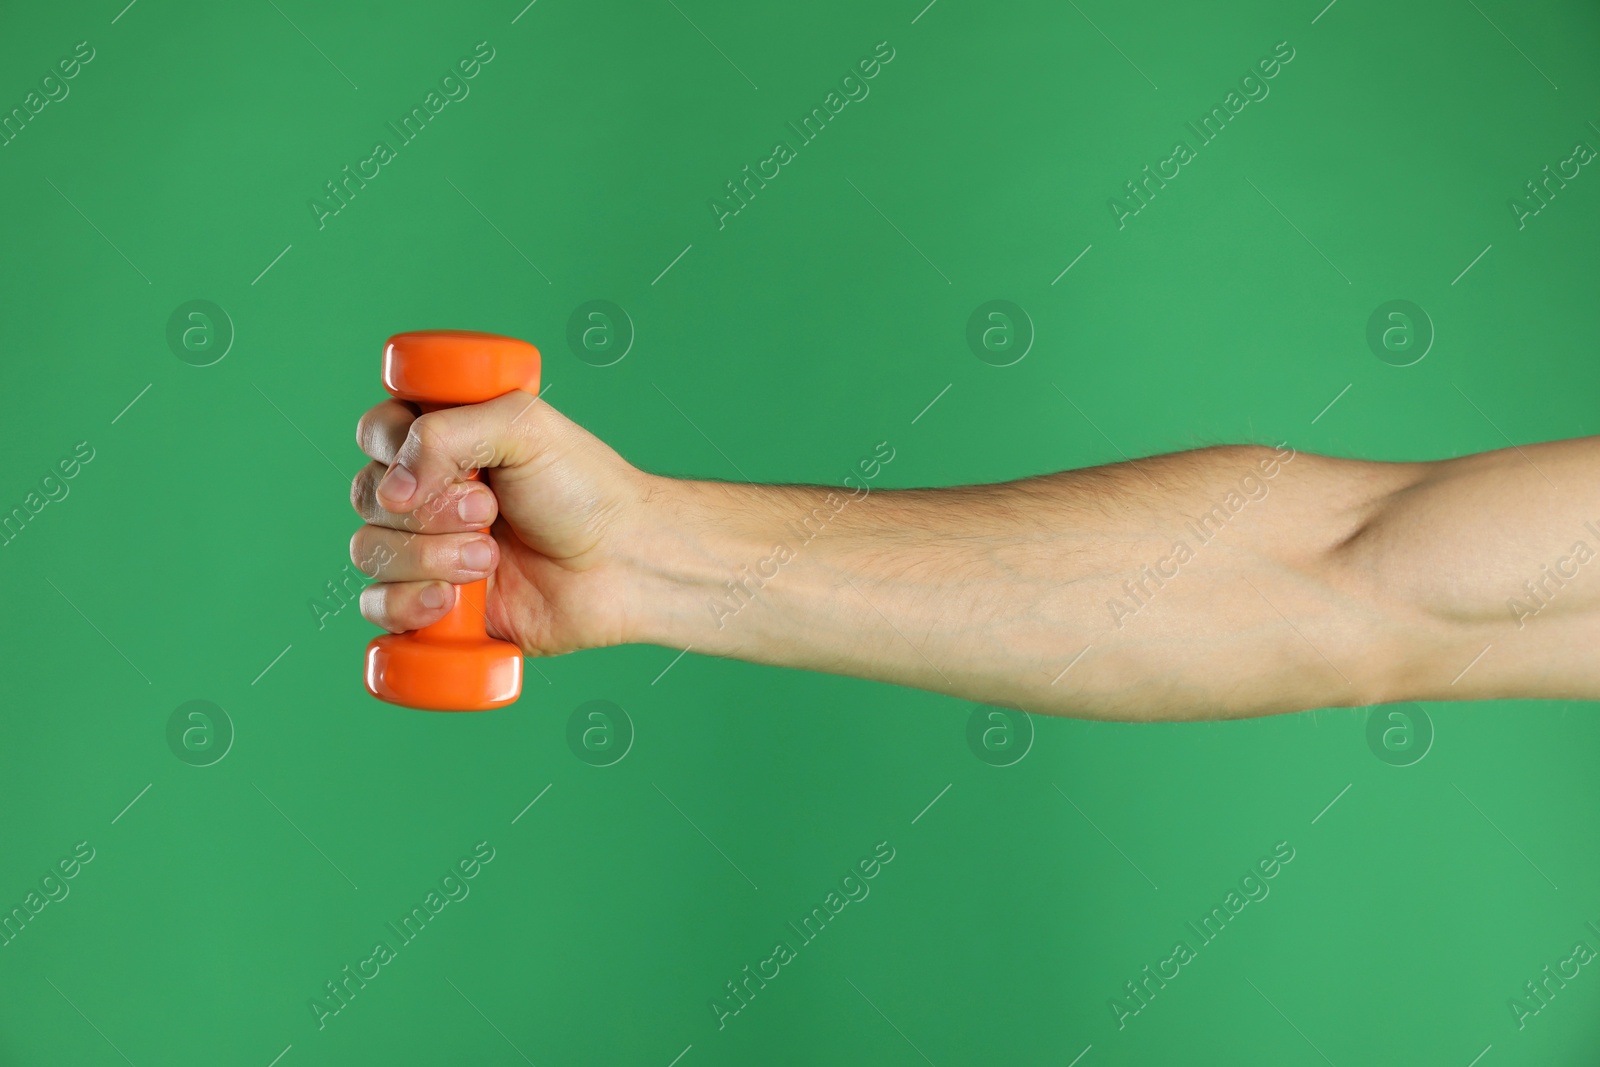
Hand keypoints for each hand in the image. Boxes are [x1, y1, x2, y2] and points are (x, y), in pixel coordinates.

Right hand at [349, 391, 655, 656]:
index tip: (454, 471)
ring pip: (369, 550)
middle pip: (367, 495)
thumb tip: (391, 489)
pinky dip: (406, 605)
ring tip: (489, 559)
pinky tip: (450, 603)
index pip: (376, 433)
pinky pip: (378, 607)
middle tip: (490, 514)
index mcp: (443, 440)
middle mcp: (427, 493)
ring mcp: (427, 550)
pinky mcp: (433, 605)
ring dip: (428, 557)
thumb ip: (447, 433)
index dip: (396, 452)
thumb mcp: (525, 428)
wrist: (623, 564)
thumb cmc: (585, 490)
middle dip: (428, 511)